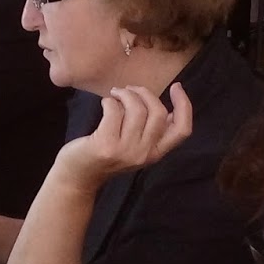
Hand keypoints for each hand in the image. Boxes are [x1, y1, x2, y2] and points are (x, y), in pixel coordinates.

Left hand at [52, 83, 192, 190]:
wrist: (78, 176)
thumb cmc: (107, 155)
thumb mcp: (137, 148)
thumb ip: (154, 133)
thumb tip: (171, 111)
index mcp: (156, 153)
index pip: (182, 130)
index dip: (184, 105)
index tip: (177, 87)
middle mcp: (145, 154)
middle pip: (158, 112)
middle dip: (145, 93)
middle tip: (130, 90)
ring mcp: (126, 151)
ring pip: (137, 109)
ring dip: (125, 94)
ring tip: (115, 95)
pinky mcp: (107, 145)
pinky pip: (114, 111)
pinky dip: (109, 101)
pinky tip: (105, 104)